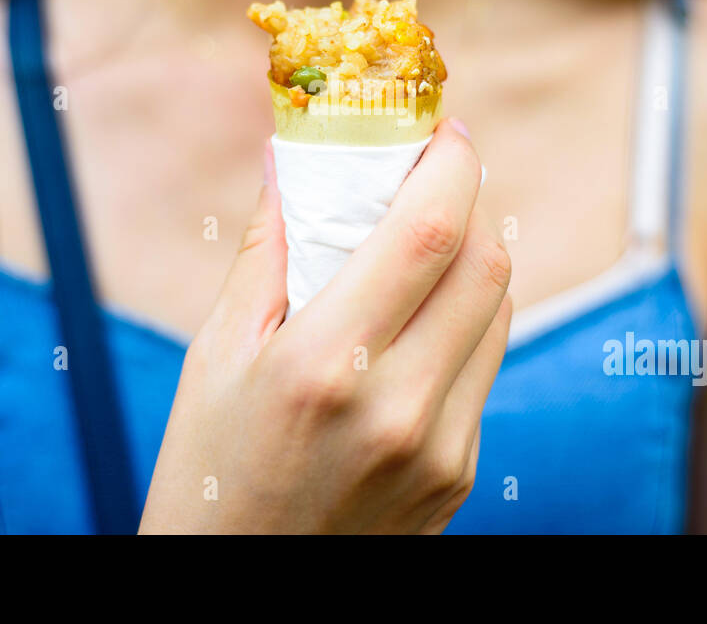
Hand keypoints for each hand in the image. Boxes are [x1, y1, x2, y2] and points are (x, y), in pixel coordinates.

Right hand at [139, 119, 511, 532]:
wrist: (240, 593)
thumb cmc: (208, 474)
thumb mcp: (217, 357)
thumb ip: (267, 249)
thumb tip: (291, 156)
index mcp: (326, 366)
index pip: (431, 232)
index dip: (451, 163)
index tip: (442, 129)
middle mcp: (399, 407)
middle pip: (487, 264)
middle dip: (472, 200)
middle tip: (434, 177)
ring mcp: (441, 450)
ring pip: (498, 314)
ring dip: (474, 259)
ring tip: (422, 244)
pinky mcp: (459, 476)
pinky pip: (482, 370)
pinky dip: (463, 324)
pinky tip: (415, 322)